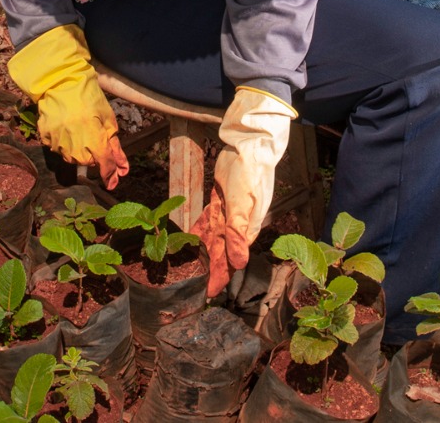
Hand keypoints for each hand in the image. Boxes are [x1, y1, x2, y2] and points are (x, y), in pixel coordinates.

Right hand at [7, 24, 128, 189]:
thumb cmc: (88, 97)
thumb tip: (122, 168)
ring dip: (78, 147)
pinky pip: (58, 147)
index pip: (105, 166)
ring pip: (72, 156)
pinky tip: (66, 125)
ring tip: (78, 126)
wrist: (60, 82)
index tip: (114, 182)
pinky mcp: (46, 139)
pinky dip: (64, 141)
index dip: (111, 175)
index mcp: (95, 141)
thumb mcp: (108, 119)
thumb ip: (114, 146)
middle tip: (93, 131)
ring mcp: (58, 145)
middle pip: (88, 162)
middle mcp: (75, 148)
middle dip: (94, 152)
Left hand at [191, 87, 295, 296]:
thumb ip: (238, 233)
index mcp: (246, 229)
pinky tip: (189, 240)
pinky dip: (199, 230)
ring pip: (213, 237)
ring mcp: (228, 212)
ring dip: (203, 252)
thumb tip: (238, 263)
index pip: (231, 258)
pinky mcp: (220, 199)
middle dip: (210, 269)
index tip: (209, 292)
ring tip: (191, 268)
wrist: (249, 146)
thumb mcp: (243, 205)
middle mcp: (238, 224)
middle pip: (221, 251)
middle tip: (196, 286)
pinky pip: (207, 220)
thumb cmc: (250, 175)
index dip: (221, 275)